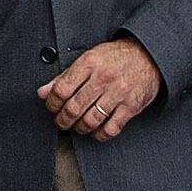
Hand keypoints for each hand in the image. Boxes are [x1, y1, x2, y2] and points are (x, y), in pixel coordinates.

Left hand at [38, 35, 162, 141]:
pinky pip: (111, 129)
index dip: (52, 103)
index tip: (52, 107)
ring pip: (90, 120)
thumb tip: (43, 92)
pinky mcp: (131, 106)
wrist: (148, 56)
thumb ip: (64, 76)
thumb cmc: (115, 57)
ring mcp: (118, 93)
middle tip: (61, 122)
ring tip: (77, 126)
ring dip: (79, 128)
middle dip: (62, 120)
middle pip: (74, 108)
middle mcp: (103, 78)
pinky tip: (95, 131)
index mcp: (89, 63)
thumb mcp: (88, 58)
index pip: (61, 89)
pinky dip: (100, 135)